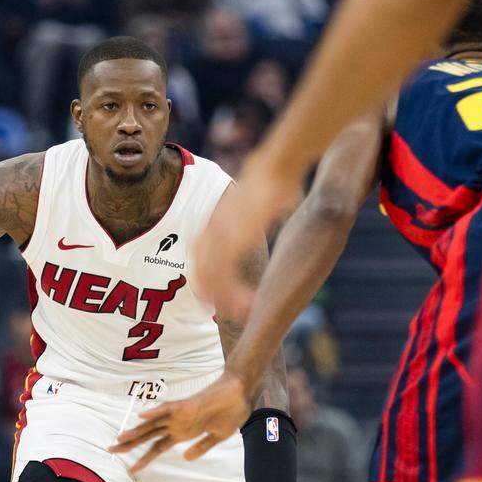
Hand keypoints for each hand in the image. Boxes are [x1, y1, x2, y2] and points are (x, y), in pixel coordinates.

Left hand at [111, 371, 251, 471]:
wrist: (241, 395)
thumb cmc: (230, 412)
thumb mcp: (216, 437)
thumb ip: (201, 447)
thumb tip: (186, 458)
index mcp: (183, 432)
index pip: (158, 447)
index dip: (145, 458)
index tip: (133, 470)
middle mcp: (177, 424)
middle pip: (148, 435)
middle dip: (130, 444)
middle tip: (111, 450)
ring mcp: (180, 414)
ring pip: (153, 423)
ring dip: (136, 430)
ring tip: (119, 438)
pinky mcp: (187, 406)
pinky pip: (167, 408)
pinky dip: (155, 411)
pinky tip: (141, 415)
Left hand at [194, 159, 299, 318]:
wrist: (276, 168)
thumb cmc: (275, 181)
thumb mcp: (261, 202)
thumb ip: (261, 210)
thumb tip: (282, 203)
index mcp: (217, 219)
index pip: (199, 253)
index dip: (202, 274)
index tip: (207, 292)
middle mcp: (214, 228)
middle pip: (200, 268)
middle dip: (206, 291)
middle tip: (212, 311)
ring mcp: (221, 235)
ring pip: (211, 276)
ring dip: (225, 298)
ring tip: (238, 313)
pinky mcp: (233, 242)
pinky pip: (224, 276)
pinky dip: (233, 294)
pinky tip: (249, 303)